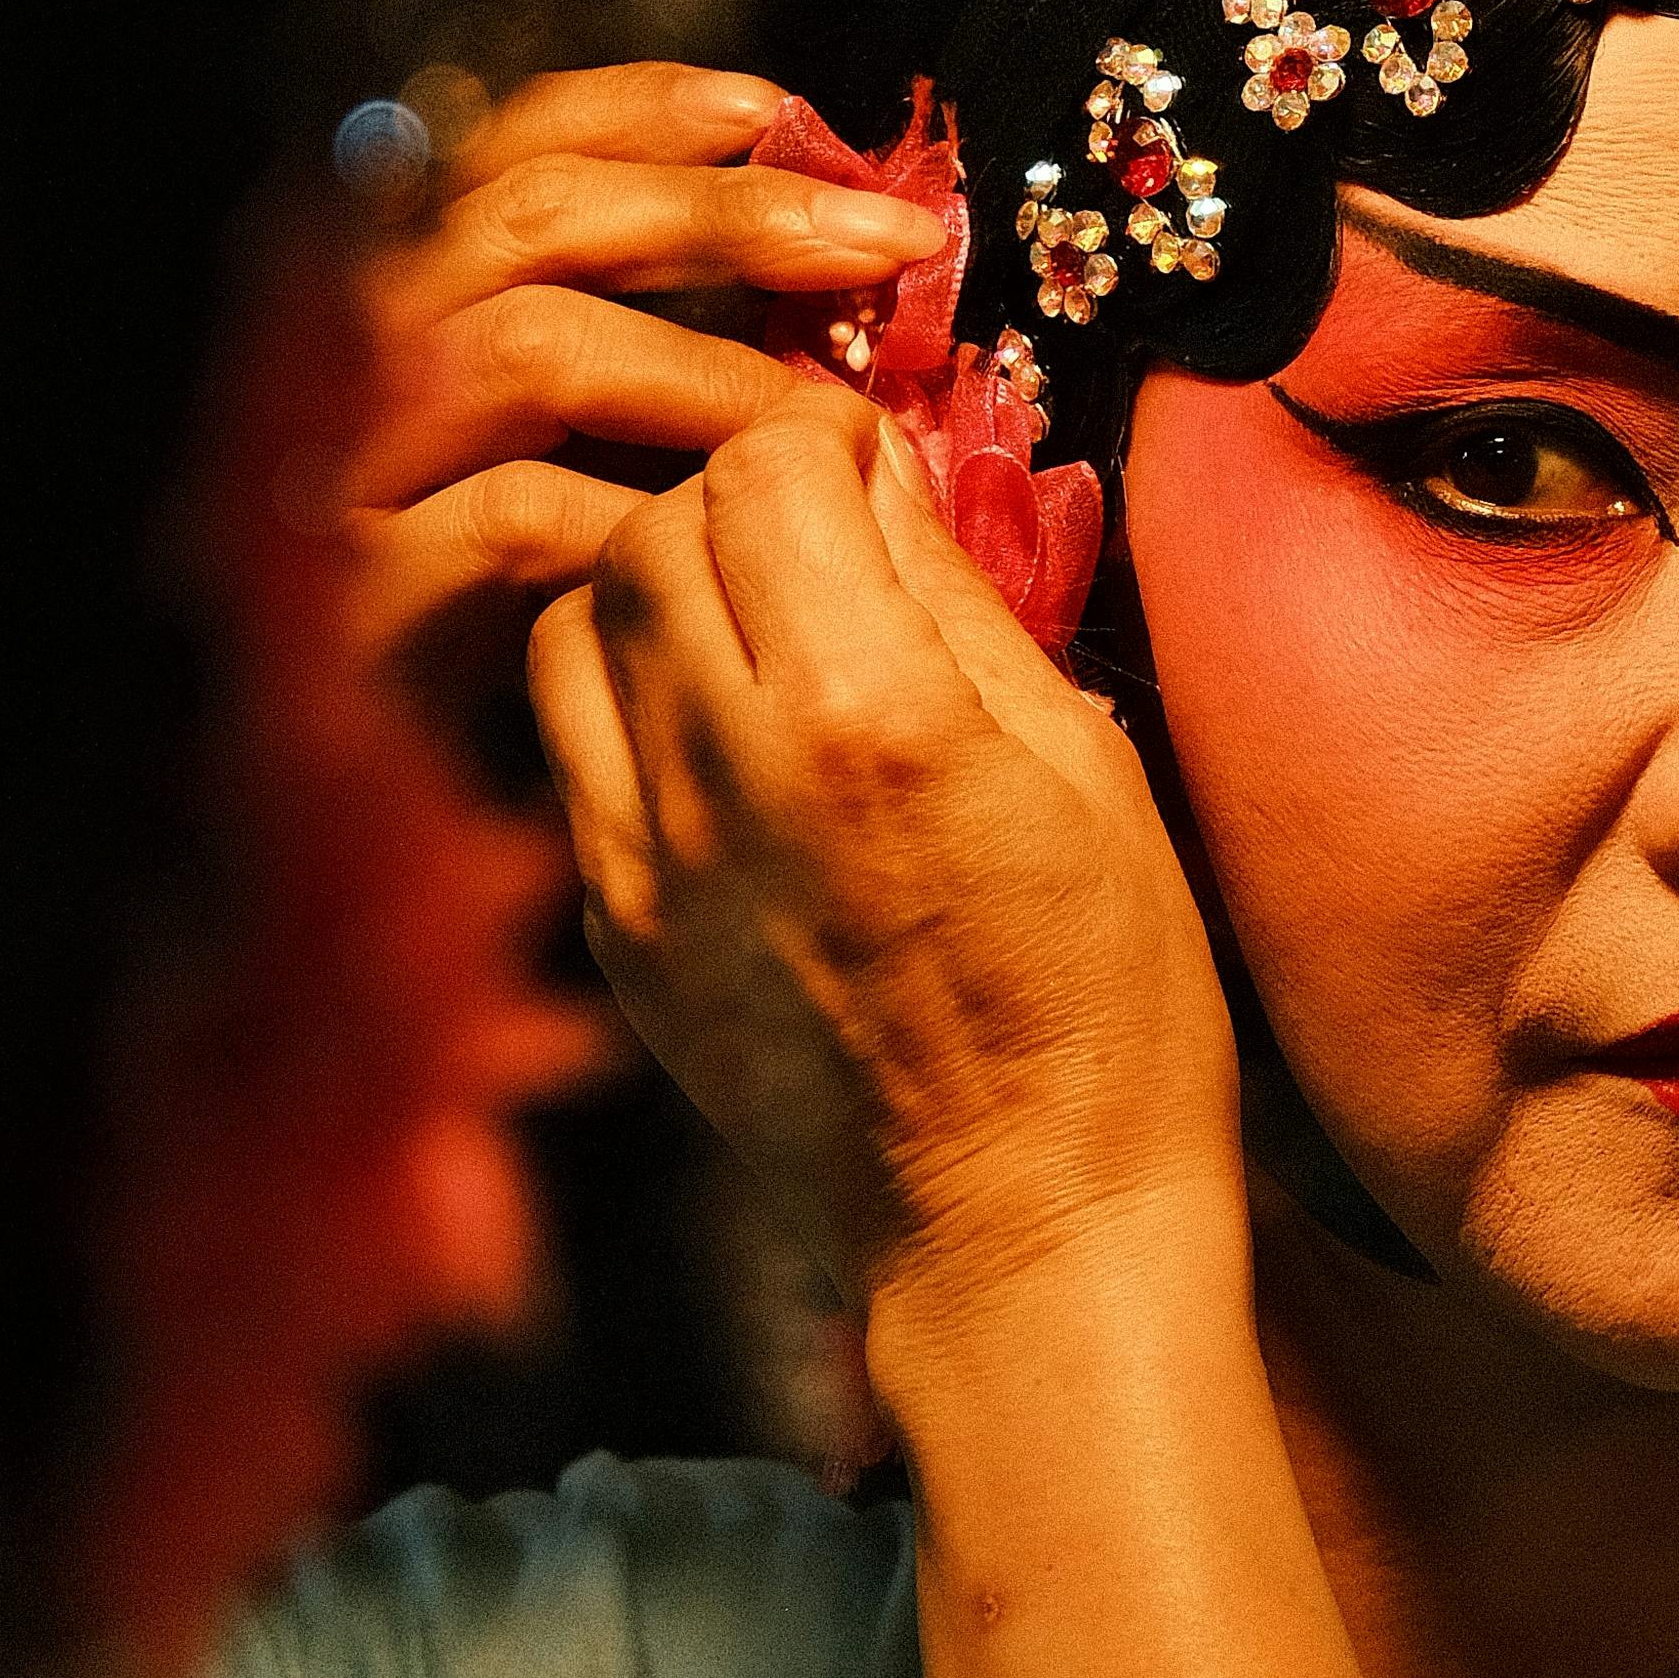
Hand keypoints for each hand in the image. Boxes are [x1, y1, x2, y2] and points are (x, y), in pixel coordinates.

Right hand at [343, 65, 948, 665]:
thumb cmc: (584, 612)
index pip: (510, 144)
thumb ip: (690, 334)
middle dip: (720, 214)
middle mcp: (367, 354)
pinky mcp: (362, 593)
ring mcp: (351, 466)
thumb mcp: (634, 443)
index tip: (774, 106)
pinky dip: (638, 510)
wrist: (475, 818)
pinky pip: (510, 513)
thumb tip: (846, 235)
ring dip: (702, 368)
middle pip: (529, 216)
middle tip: (882, 239)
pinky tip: (731, 531)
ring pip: (525, 345)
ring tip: (825, 418)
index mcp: (431, 295)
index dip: (638, 109)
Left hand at [530, 399, 1246, 1419]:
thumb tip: (879, 467)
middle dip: (734, 504)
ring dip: (661, 599)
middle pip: (650, 527)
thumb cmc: (1104, 1008)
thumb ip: (959, 599)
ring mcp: (647, 863)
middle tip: (825, 548)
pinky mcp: (615, 932)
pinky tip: (732, 754)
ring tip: (761, 641)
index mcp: (868, 716)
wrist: (1016, 1235)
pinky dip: (636, 712)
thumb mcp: (1086, 766)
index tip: (878, 475)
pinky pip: (573, 751)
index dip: (825, 442)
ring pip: (578, 624)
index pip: (761, 467)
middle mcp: (727, 774)